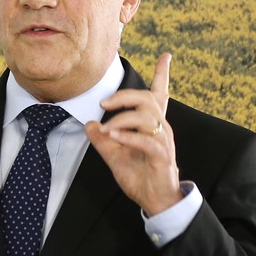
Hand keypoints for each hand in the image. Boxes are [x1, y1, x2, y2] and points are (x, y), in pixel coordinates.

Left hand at [84, 52, 182, 215]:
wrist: (156, 199)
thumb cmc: (139, 174)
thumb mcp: (114, 155)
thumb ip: (102, 139)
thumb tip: (89, 124)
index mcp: (152, 125)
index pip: (160, 94)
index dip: (163, 74)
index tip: (166, 56)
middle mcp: (161, 128)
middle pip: (148, 99)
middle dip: (124, 96)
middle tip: (104, 104)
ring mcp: (163, 141)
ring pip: (147, 117)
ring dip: (121, 120)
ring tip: (106, 130)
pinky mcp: (162, 156)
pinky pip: (146, 140)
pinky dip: (127, 136)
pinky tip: (113, 137)